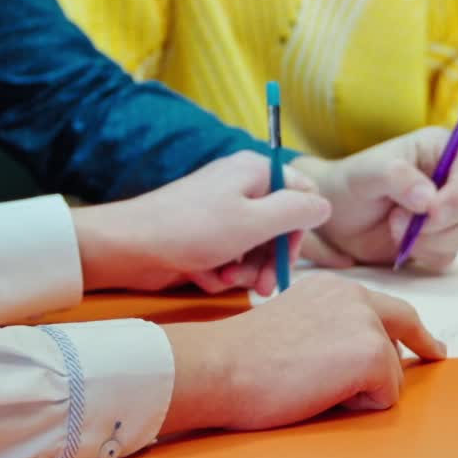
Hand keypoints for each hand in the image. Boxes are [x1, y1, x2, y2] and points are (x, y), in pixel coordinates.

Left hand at [71, 152, 330, 295]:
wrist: (131, 247)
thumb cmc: (193, 230)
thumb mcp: (255, 222)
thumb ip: (296, 211)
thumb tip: (325, 204)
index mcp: (254, 171)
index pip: (301, 191)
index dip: (300, 226)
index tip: (289, 253)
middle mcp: (239, 187)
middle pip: (278, 225)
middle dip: (271, 258)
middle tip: (264, 286)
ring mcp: (220, 212)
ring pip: (255, 247)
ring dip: (246, 270)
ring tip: (227, 278)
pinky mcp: (204, 236)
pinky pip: (230, 257)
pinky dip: (222, 271)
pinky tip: (205, 276)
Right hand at [161, 272, 444, 433]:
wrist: (224, 363)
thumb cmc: (246, 354)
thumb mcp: (296, 321)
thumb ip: (330, 325)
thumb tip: (359, 351)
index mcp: (332, 287)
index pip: (386, 306)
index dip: (413, 329)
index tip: (430, 344)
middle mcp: (353, 296)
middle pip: (405, 326)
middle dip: (414, 350)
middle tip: (433, 356)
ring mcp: (366, 323)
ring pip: (392, 371)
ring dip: (364, 388)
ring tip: (316, 384)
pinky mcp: (372, 354)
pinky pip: (385, 396)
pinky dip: (360, 405)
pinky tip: (321, 393)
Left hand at [292, 127, 457, 270]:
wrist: (336, 215)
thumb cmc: (350, 182)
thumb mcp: (367, 173)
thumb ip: (397, 177)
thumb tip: (430, 199)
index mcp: (440, 148)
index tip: (432, 210)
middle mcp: (451, 177)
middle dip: (436, 222)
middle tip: (396, 219)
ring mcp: (449, 209)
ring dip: (430, 240)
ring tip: (394, 227)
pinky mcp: (442, 238)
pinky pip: (451, 254)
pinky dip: (426, 254)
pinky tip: (401, 243)